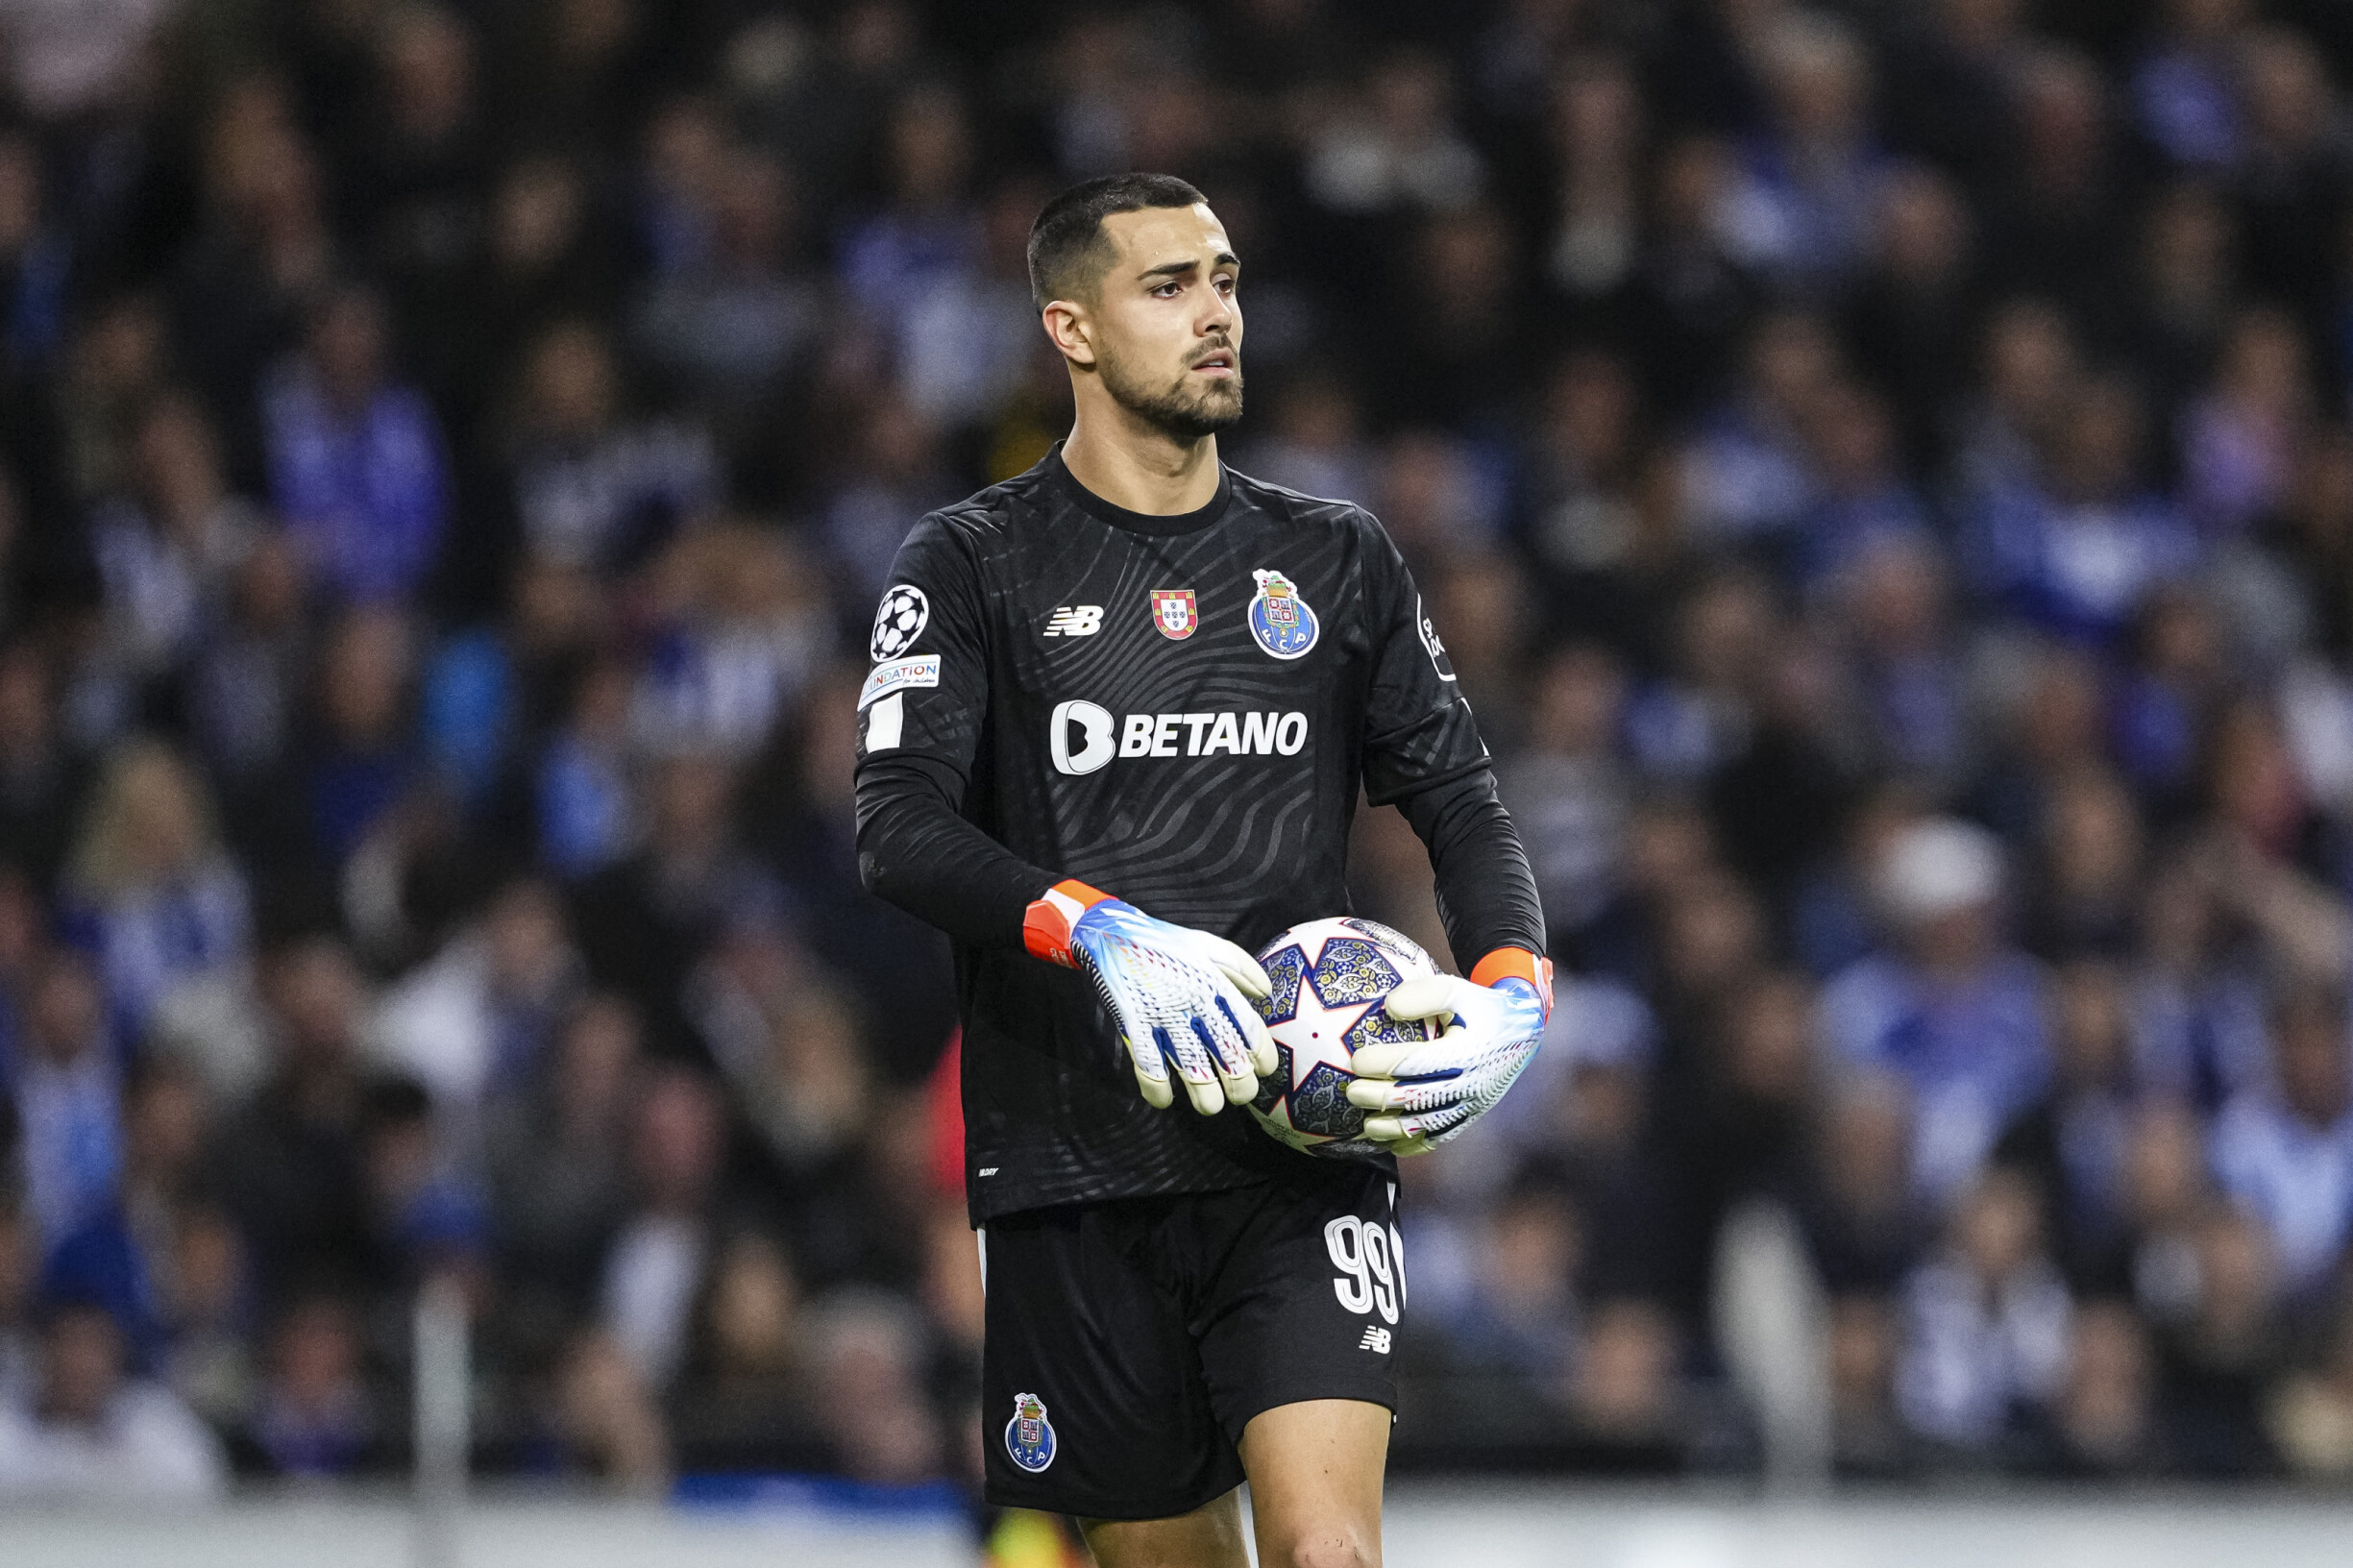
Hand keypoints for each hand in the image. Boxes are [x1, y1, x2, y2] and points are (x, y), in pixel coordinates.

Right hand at [1025, 881, 1278, 1113]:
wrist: (1110, 934)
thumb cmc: (1164, 944)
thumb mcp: (1207, 945)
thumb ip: (1240, 967)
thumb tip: (1266, 994)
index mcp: (1214, 983)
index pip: (1249, 1027)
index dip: (1262, 1055)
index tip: (1263, 1068)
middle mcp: (1192, 1003)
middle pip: (1227, 1055)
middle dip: (1240, 1085)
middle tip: (1240, 1095)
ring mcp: (1162, 1016)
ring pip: (1192, 1069)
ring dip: (1205, 1097)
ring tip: (1210, 1105)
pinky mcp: (1133, 1026)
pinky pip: (1149, 1068)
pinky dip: (1157, 1091)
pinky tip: (1165, 1099)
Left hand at [1344, 951, 1550, 1152]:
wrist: (1521, 1030)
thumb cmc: (1480, 1006)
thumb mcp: (1457, 989)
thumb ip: (1423, 994)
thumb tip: (1388, 1008)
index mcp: (1467, 1052)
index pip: (1418, 1063)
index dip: (1384, 1064)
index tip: (1356, 1060)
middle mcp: (1471, 1083)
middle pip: (1418, 1099)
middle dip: (1380, 1099)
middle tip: (1351, 1093)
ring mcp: (1472, 1105)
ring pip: (1428, 1127)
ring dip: (1393, 1129)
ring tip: (1366, 1124)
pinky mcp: (1471, 1117)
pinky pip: (1440, 1138)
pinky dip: (1413, 1145)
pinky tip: (1389, 1142)